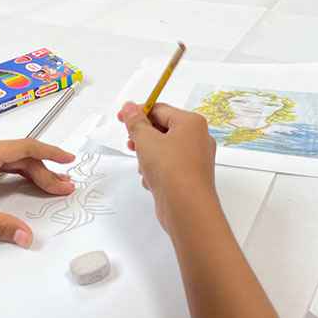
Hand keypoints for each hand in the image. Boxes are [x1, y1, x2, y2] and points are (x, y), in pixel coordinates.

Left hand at [0, 134, 75, 247]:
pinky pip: (2, 161)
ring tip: (51, 186)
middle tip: (64, 188)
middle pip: (23, 156)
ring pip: (13, 158)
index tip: (70, 159)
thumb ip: (1, 225)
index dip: (52, 153)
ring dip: (33, 171)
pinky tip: (25, 181)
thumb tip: (27, 236)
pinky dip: (18, 171)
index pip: (28, 148)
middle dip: (46, 171)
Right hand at [118, 102, 217, 234]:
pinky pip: (169, 166)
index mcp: (192, 123)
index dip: (138, 113)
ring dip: (148, 156)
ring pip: (164, 149)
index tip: (120, 119)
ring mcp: (196, 159)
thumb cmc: (169, 169)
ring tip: (143, 167)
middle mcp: (198, 138)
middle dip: (143, 138)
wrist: (188, 209)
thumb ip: (135, 122)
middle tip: (131, 145)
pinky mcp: (190, 176)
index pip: (160, 109)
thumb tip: (129, 107)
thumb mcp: (146, 140)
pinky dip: (157, 171)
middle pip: (163, 129)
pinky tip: (152, 181)